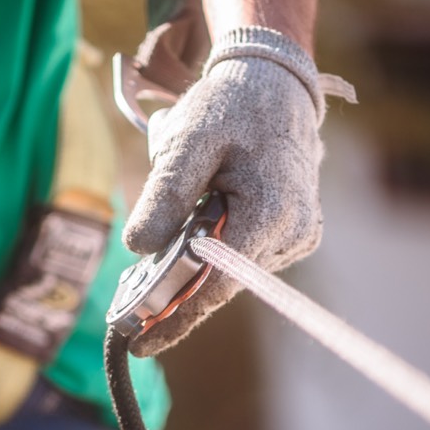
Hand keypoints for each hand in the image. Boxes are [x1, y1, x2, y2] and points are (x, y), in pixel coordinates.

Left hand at [122, 27, 347, 356]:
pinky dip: (216, 253)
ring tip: (173, 237)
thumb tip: (138, 250)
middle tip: (130, 305)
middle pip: (221, 284)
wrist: (275, 85)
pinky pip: (244, 258)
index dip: (175, 317)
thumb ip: (164, 195)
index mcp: (271, 212)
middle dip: (176, 294)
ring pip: (231, 273)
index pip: (217, 284)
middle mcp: (293, 233)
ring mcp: (299, 237)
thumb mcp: (186, 141)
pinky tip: (204, 224)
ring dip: (196, 267)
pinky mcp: (296, 235)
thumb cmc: (228, 108)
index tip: (139, 344)